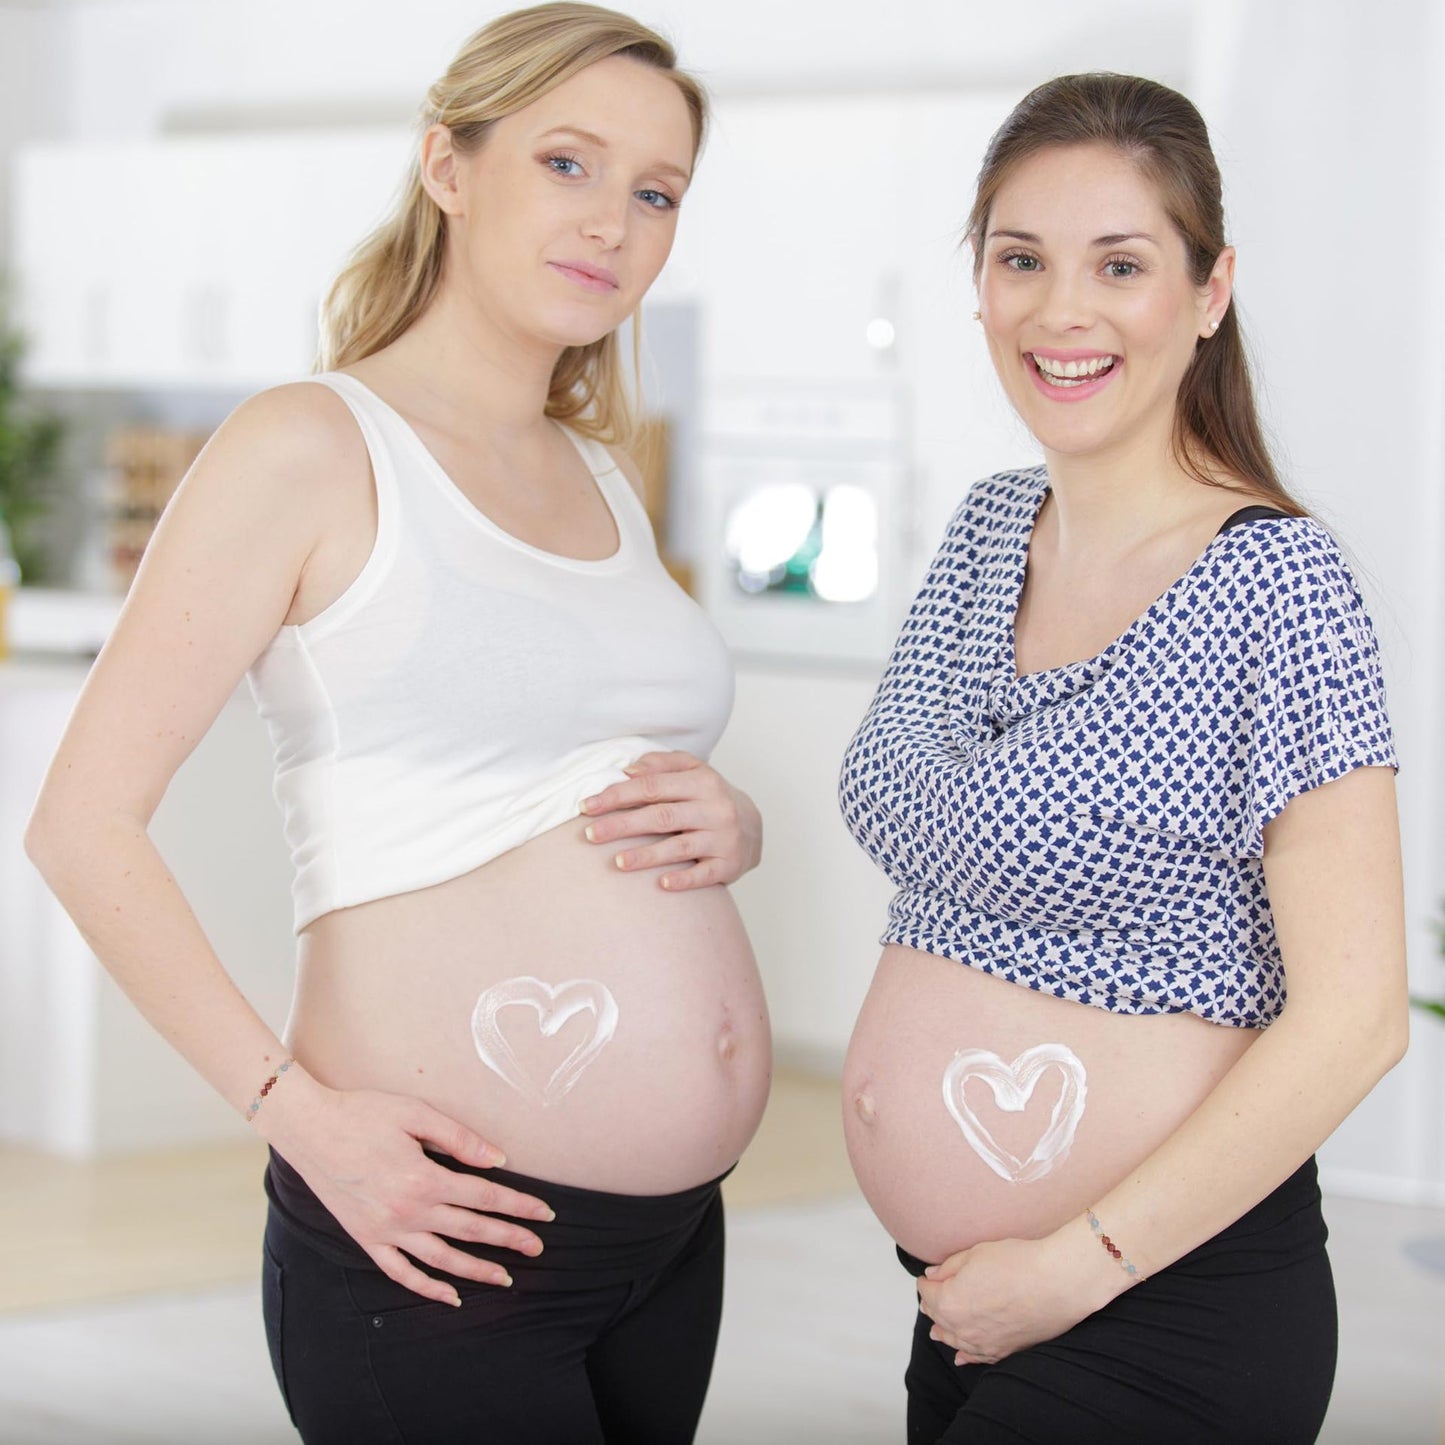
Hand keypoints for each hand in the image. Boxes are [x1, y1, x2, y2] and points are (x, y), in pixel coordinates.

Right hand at [269, 1080, 554, 1305]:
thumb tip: (499, 1160)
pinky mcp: (366, 1239)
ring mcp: (385, 1231)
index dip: (519, 1206)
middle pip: (470, 1231)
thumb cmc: (364, 1113)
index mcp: (424, 1178)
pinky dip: (428, 1288)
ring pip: (441, 1260)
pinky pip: (401, 1273)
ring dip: (477, 1270)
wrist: (309, 1129)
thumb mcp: (416, 1113)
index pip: (485, 1197)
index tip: (545, 1214)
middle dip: (509, 1239)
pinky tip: (452, 1296)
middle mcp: (407, 1212)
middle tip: (538, 1248)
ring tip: (505, 1277)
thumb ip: (460, 1138)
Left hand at [579, 750, 762, 889]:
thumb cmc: (709, 797)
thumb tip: (627, 770)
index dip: (617, 795)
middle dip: (622, 825)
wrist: (752, 826)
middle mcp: (715, 809)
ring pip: (680, 847)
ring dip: (647, 855)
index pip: (652, 786)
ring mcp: (724, 838)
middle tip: (590, 835)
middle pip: (662, 816)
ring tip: (618, 862)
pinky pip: (704, 874)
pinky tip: (662, 884)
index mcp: (703, 781)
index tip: (587, 806)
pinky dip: (684, 879)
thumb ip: (660, 764)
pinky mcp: (729, 865)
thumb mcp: (692, 771)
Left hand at [916, 1230, 1114, 1365]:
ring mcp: (984, 1344)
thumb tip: (932, 1276)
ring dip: (944, 1332)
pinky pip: (978, 1358)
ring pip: (955, 1341)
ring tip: (936, 1328)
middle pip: (939, 1317)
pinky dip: (966, 1356)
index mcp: (949, 1303)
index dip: (927, 1281)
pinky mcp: (1004, 1351)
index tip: (929, 1276)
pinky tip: (960, 1357)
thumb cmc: (1018, 1264)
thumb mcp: (975, 1254)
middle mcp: (963, 1329)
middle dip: (933, 1305)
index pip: (927, 1293)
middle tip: (930, 1296)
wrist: (1056, 1283)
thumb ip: (948, 1267)